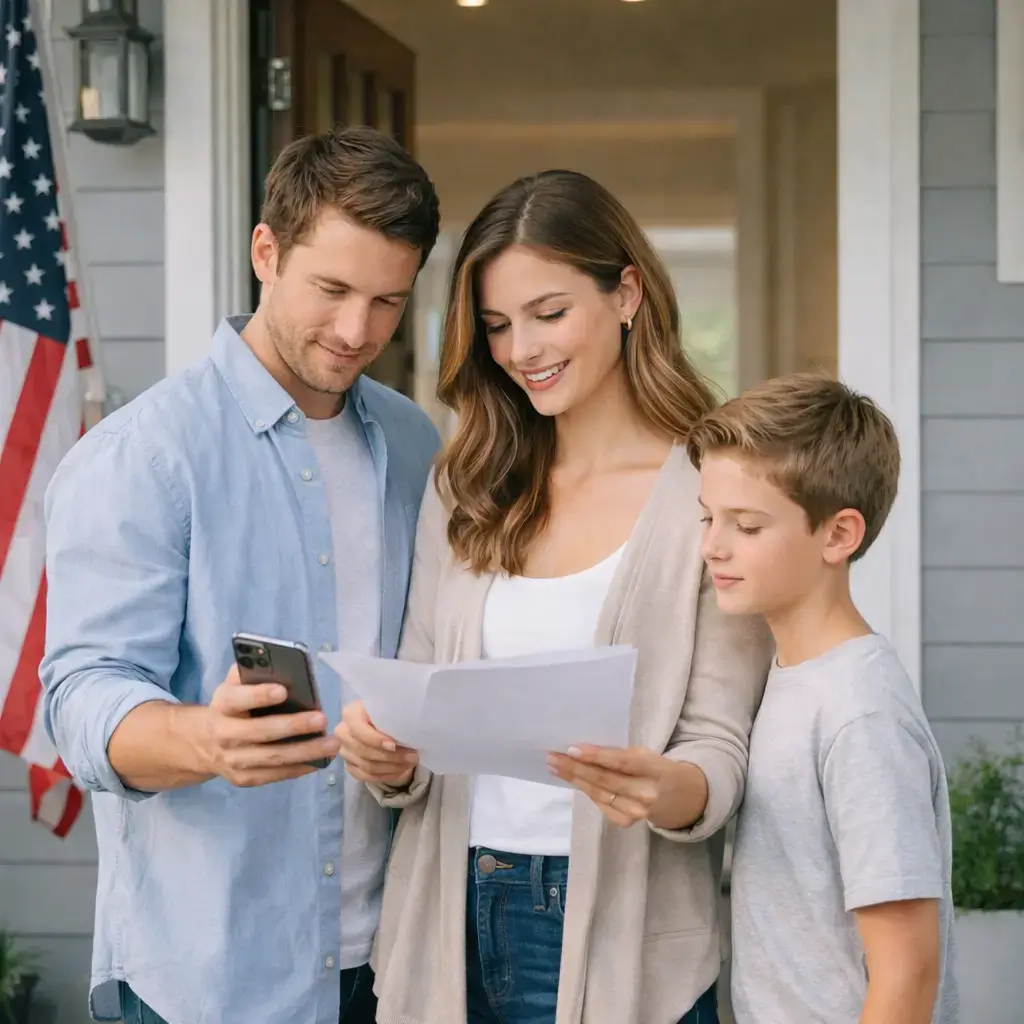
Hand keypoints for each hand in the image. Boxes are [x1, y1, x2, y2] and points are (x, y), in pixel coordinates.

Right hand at [192, 664, 341, 786]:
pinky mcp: (243, 778)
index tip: (283, 690)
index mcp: (222, 705)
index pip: (238, 699)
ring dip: (305, 751)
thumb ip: (252, 672)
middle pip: (260, 731)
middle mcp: (224, 734)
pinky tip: (320, 761)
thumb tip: (280, 664)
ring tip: (331, 744)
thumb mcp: (235, 685)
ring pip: (272, 757)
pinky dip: (298, 769)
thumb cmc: (234, 705)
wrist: (206, 743)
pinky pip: (274, 775)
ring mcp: (233, 760)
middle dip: (293, 726)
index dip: (259, 695)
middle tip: (322, 719)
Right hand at [335, 700, 417, 785]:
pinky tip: (400, 771)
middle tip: (412, 756)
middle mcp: (342, 733)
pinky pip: (367, 776)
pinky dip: (386, 775)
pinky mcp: (349, 766)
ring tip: (410, 763)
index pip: (358, 729)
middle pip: (364, 751)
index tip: (394, 745)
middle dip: (391, 756)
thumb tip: (405, 729)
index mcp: (350, 714)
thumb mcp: (389, 709)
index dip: (375, 739)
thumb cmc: (387, 713)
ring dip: (392, 767)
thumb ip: (391, 716)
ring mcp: (344, 752)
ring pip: (367, 766)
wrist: (380, 723)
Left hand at [548, 745, 703, 829]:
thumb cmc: (655, 769)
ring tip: (555, 767)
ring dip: (574, 779)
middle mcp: (646, 793)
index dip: (595, 756)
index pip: (620, 762)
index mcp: (653, 769)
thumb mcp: (644, 756)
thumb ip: (618, 756)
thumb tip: (581, 750)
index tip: (571, 749)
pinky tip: (572, 779)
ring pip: (598, 793)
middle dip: (575, 768)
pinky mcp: (626, 822)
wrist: (679, 798)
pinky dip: (585, 790)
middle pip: (604, 780)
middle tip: (553, 757)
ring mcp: (636, 812)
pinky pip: (600, 804)